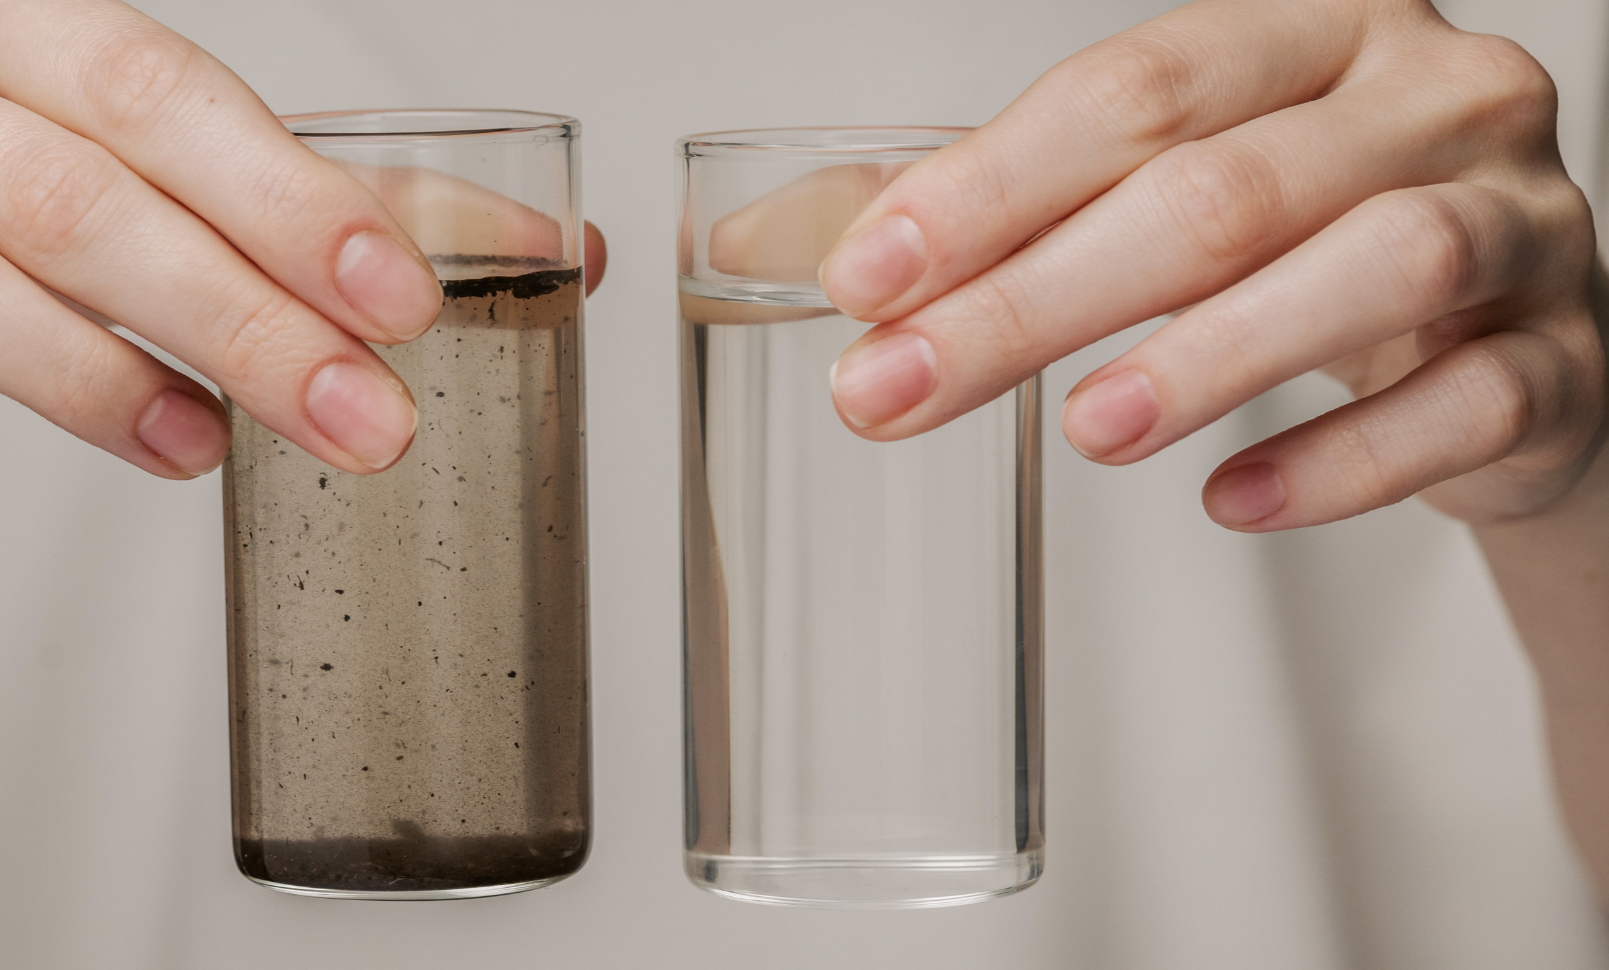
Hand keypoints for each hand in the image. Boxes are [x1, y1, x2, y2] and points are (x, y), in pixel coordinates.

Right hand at [0, 0, 602, 505]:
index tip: (402, 303)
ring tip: (203, 450)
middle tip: (358, 421)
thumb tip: (558, 254)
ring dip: (91, 378)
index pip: (152, 86)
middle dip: (235, 317)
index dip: (285, 197)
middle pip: (68, 190)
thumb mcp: (137, 192)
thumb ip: (321, 218)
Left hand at [818, 0, 1601, 531]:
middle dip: (1037, 297)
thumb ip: (991, 209)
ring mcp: (1523, 220)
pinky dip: (1341, 459)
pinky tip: (1231, 503)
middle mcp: (1431, 96)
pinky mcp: (1566, 357)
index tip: (862, 279)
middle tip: (900, 389)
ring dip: (1207, 355)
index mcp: (1312, 30)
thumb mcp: (1156, 192)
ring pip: (1375, 265)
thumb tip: (779, 241)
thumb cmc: (1306, 243)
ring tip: (1084, 431)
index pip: (1134, 89)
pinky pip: (1467, 404)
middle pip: (1222, 187)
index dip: (987, 187)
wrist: (1500, 343)